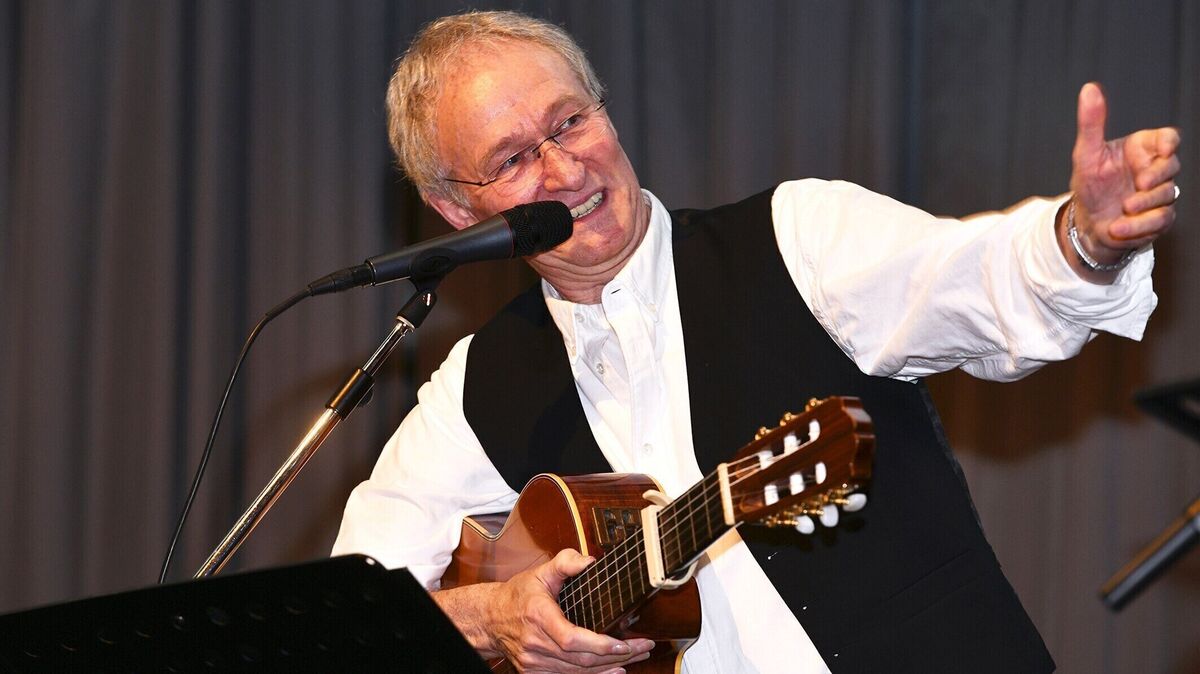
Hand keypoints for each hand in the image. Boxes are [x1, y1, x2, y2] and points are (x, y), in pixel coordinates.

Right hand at [435, 549, 653, 672]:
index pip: (571, 639)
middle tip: (643, 646)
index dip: (599, 645)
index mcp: (538, 617)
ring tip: (635, 656)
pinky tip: (613, 671)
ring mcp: (535, 662)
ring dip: (609, 667)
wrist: (490, 619)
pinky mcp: (536, 672)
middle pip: (581, 658)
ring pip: (577, 671)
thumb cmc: (517, 595)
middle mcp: (536, 644)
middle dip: (616, 655)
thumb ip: (565, 563)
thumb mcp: (540, 572)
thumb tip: (589, 561)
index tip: (623, 644)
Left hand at [1065, 82, 1180, 278]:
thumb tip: (1089, 89)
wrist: (1087, 223)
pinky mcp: (1159, 218)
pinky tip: (1119, 227)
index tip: (1162, 150)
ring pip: (1167, 195)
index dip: (1169, 143)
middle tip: (1138, 184)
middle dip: (1157, 176)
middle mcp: (1154, 169)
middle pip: (1173, 166)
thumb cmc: (1089, 184)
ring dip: (1144, 204)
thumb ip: (1091, 123)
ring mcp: (1159, 194)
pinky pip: (1161, 220)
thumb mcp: (1086, 154)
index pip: (1168, 138)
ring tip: (1122, 209)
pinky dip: (1139, 225)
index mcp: (1142, 149)